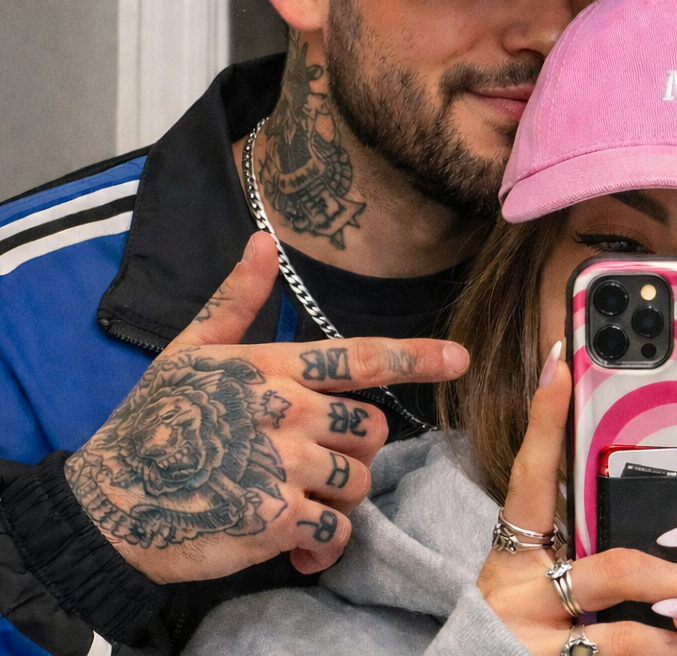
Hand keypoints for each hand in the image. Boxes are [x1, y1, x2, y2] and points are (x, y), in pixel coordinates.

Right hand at [65, 232, 468, 583]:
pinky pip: (335, 532)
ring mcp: (284, 466)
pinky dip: (323, 543)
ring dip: (337, 497)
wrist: (106, 502)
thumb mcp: (190, 349)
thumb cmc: (152, 420)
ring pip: (358, 481)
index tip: (460, 358)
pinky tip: (294, 545)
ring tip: (295, 501)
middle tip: (308, 461)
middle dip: (352, 448)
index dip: (417, 357)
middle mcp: (288, 411)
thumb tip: (263, 241)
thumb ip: (237, 300)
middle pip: (370, 429)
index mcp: (273, 368)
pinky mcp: (275, 519)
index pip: (362, 358)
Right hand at [477, 345, 676, 655]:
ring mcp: (534, 642)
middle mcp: (520, 592)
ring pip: (628, 640)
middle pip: (614, 569)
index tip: (561, 362)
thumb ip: (571, 537)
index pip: (532, 473)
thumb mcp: (530, 573)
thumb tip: (615, 488)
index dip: (545, 418)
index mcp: (514, 550)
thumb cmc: (516, 622)